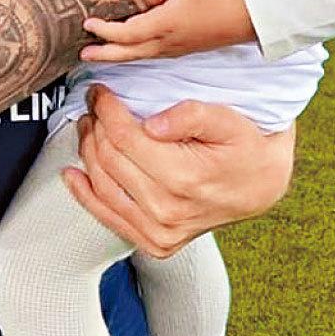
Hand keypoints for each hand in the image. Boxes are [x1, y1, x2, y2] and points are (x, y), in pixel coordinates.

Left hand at [62, 86, 294, 259]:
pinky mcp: (155, 243)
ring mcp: (160, 232)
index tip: (100, 92)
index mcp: (184, 178)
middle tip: (94, 106)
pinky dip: (85, 196)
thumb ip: (191, 115)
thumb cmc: (247, 149)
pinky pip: (109, 218)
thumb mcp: (228, 120)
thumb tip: (151, 124)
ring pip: (103, 186)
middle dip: (96, 126)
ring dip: (87, 153)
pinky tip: (73, 175)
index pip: (125, 137)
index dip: (107, 110)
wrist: (262, 188)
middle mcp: (168, 211)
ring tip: (88, 128)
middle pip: (109, 159)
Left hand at [81, 0, 253, 61]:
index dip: (105, 30)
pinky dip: (137, 52)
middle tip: (83, 55)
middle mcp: (168, 41)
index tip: (88, 23)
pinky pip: (153, 53)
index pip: (126, 34)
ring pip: (141, 56)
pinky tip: (135, 47)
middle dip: (104, 54)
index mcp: (165, 25)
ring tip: (102, 53)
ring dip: (119, 55)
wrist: (253, 18)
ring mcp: (176, 47)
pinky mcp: (185, 46)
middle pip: (129, 53)